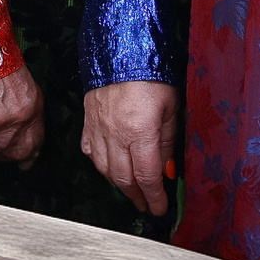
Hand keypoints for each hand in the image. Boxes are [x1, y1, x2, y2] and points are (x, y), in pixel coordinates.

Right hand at [81, 80, 178, 214]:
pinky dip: (100, 165)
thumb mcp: (171, 107)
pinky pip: (90, 153)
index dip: (154, 197)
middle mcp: (116, 135)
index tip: (160, 208)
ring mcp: (98, 129)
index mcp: (140, 132)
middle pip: (124, 179)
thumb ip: (167, 141)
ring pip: (105, 169)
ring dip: (119, 185)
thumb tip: (167, 170)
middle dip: (137, 197)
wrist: (120, 50)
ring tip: (132, 191)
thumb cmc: (151, 75)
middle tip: (147, 205)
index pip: (147, 177)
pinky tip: (109, 167)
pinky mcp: (88, 122)